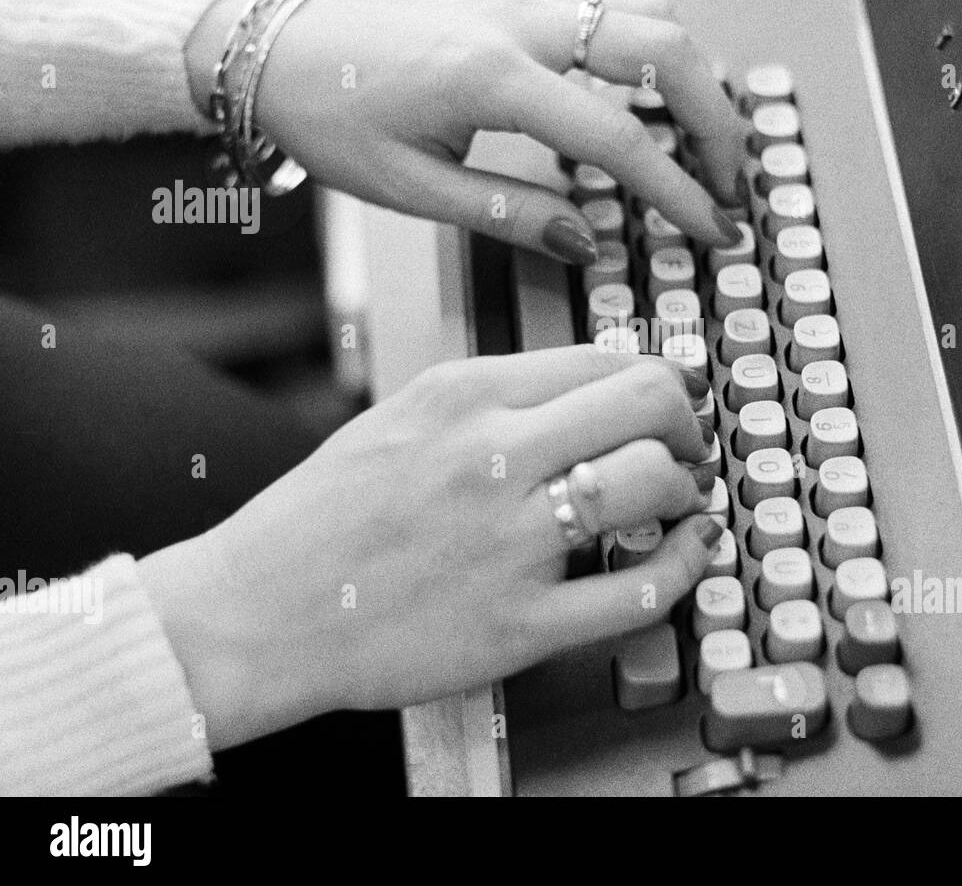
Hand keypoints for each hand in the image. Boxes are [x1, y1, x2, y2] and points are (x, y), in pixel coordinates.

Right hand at [138, 347, 723, 749]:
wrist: (254, 614)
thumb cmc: (321, 518)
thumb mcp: (401, 417)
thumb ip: (494, 397)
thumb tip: (592, 389)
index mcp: (462, 393)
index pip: (603, 357)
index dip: (657, 378)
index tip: (670, 400)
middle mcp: (492, 455)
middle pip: (648, 401)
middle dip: (687, 421)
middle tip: (687, 444)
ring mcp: (509, 542)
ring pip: (654, 482)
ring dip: (684, 488)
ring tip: (675, 502)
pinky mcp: (519, 626)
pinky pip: (641, 590)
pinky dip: (684, 567)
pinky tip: (685, 556)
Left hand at [186, 0, 747, 263]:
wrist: (284, 52)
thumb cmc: (333, 115)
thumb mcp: (412, 190)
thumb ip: (509, 215)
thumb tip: (587, 239)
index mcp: (492, 78)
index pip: (619, 137)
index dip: (678, 190)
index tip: (712, 228)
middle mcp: (522, 26)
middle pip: (665, 52)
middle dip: (717, 122)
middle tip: (730, 184)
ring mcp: (528, 4)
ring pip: (653, 16)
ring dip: (696, 80)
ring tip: (706, 146)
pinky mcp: (526, 4)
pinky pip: (619, 9)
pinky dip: (660, 53)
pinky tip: (657, 101)